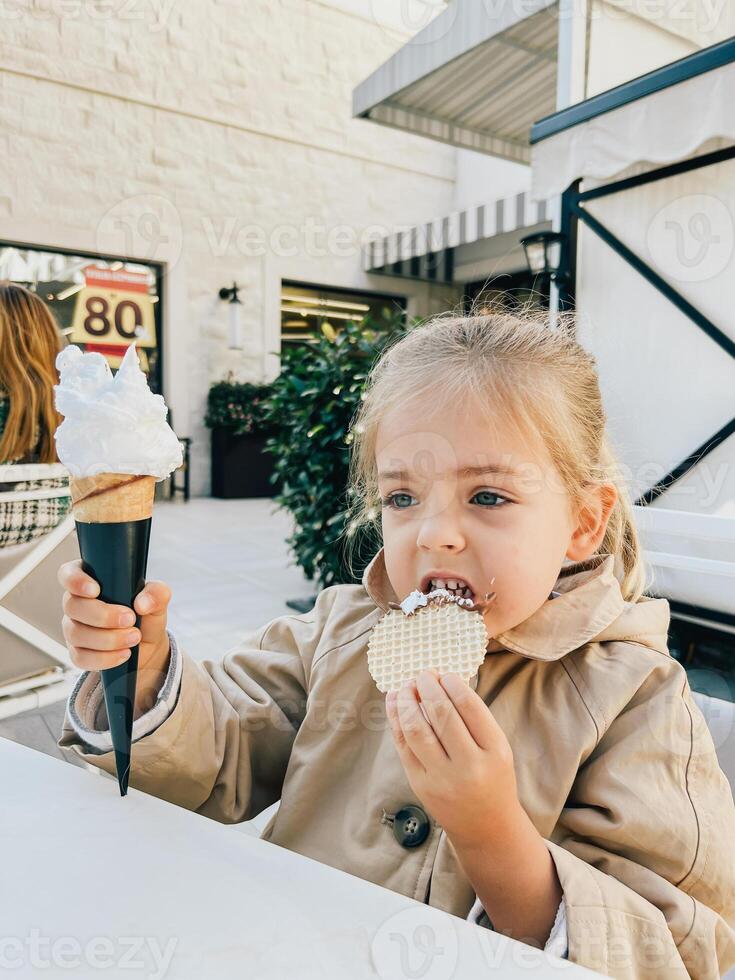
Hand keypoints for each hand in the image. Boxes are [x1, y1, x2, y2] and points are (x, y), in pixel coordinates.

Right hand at [58, 559, 171, 717]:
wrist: (147, 645)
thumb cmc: (146, 613)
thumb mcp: (158, 599)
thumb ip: (156, 593)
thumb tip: (141, 603)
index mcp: (91, 580)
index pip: (68, 574)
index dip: (75, 581)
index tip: (95, 590)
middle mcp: (77, 603)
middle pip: (72, 606)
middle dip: (102, 615)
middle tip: (130, 619)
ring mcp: (74, 628)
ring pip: (76, 633)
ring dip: (108, 638)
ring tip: (134, 637)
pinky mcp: (78, 652)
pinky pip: (81, 657)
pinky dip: (105, 658)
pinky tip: (124, 654)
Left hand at [385, 669, 521, 849]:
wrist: (486, 828)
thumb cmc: (493, 778)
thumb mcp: (498, 748)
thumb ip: (475, 718)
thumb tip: (443, 680)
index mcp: (494, 752)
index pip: (469, 706)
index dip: (452, 683)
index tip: (444, 673)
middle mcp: (469, 766)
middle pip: (441, 714)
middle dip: (428, 686)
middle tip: (423, 673)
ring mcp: (441, 778)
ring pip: (417, 729)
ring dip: (408, 700)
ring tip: (407, 685)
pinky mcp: (420, 785)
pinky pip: (403, 746)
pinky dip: (396, 720)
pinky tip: (395, 702)